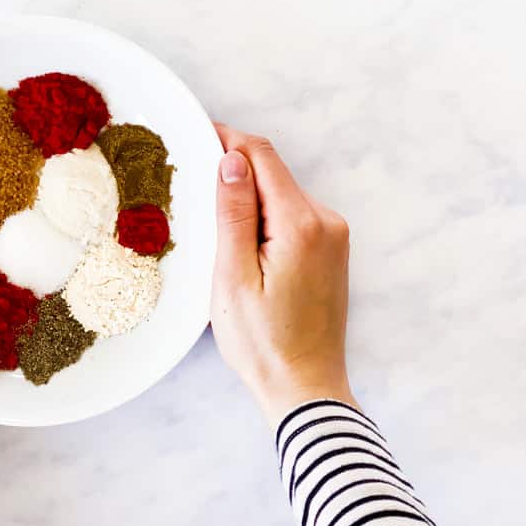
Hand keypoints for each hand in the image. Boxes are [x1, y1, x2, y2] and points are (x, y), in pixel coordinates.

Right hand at [209, 123, 356, 423]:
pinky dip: (265, 221)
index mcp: (301, 224)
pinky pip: (293, 218)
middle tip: (192, 191)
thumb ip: (233, 214)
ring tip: (214, 232)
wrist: (305, 388)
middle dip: (233, 174)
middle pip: (272, 173)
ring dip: (248, 201)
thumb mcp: (232, 277)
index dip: (226, 140)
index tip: (194, 137)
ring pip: (281, 195)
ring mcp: (334, 237)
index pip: (261, 156)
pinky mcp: (332, 252)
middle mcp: (326, 222)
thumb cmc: (263, 343)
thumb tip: (230, 160)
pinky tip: (242, 249)